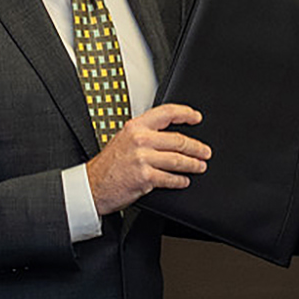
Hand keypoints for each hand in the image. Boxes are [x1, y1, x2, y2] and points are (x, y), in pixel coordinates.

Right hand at [85, 103, 210, 215]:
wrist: (93, 185)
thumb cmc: (108, 165)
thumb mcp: (124, 140)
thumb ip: (144, 135)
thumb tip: (169, 136)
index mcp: (135, 127)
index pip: (166, 113)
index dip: (185, 114)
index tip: (196, 117)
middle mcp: (140, 140)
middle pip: (178, 140)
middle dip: (196, 147)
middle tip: (205, 152)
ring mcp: (143, 158)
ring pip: (178, 160)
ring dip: (193, 164)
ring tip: (200, 166)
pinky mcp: (145, 177)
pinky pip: (170, 178)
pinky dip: (180, 180)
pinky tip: (184, 180)